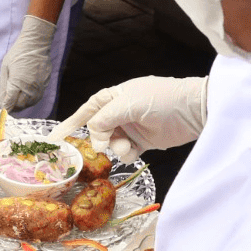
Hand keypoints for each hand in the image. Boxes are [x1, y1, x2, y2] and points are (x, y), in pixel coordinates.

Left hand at [0, 15, 55, 112]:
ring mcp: (39, 87)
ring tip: (15, 100)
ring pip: (29, 104)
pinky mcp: (45, 85)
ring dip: (21, 104)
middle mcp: (30, 87)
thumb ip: (4, 86)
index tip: (2, 109)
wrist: (36, 45)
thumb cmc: (18, 54)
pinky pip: (36, 98)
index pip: (10, 102)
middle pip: (20, 105)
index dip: (5, 107)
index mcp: (18, 82)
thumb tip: (2, 101)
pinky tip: (24, 96)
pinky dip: (29, 100)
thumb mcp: (5, 68)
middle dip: (13, 107)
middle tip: (7, 104)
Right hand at [74, 75, 207, 161]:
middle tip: (100, 147)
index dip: (71, 123)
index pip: (87, 110)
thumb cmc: (162, 99)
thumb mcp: (128, 104)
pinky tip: (135, 150)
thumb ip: (104, 119)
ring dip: (115, 147)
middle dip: (97, 139)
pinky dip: (127, 154)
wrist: (195, 111)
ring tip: (127, 146)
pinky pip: (126, 152)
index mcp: (114, 96)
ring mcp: (131, 127)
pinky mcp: (144, 141)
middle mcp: (120, 112)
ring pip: (111, 143)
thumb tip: (94, 139)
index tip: (56, 138)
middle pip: (97, 130)